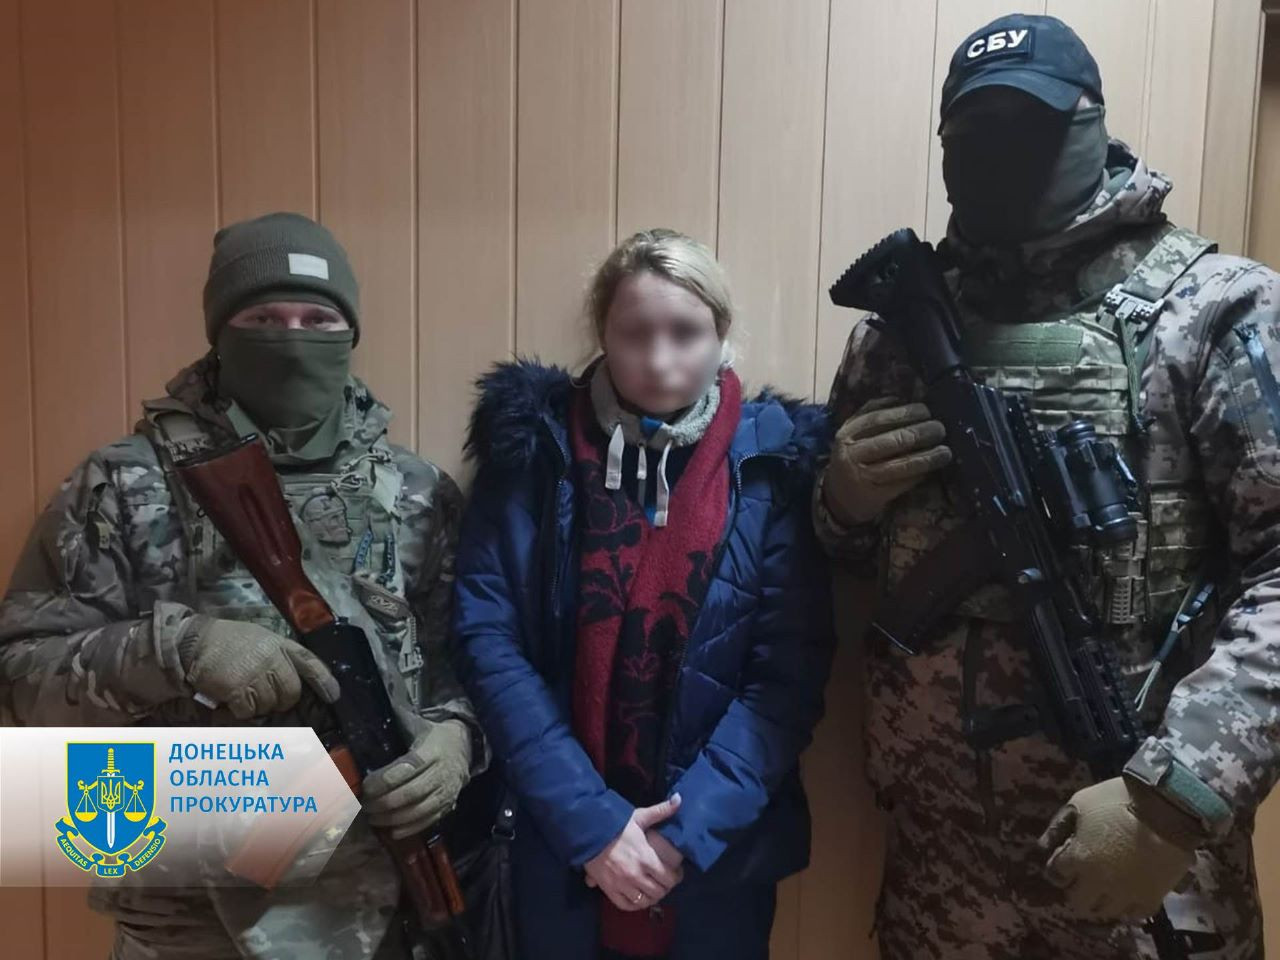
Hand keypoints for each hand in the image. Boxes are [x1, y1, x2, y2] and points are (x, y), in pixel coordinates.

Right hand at [177, 615, 339, 718]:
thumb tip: (290, 682)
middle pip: (291, 692)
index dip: (325, 681)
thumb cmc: (227, 642)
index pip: (310, 663)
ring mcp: (256, 673)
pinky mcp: (238, 689)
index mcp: (280, 644)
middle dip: (281, 701)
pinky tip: (230, 698)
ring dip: (257, 705)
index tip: (334, 696)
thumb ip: (277, 656)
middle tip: (264, 696)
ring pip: (269, 704)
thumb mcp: (259, 639)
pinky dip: (240, 710)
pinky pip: (248, 711)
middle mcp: (272, 658)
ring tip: (242, 692)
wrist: (194, 642)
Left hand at [361, 720, 472, 838]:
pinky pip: (428, 821)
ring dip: (393, 818)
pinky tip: (392, 831)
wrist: (463, 747)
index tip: (365, 786)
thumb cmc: (434, 738)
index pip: (407, 768)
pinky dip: (409, 829)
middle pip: (411, 793)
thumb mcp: (418, 727)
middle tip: (365, 805)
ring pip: (418, 810)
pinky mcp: (448, 805)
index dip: (384, 780)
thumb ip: (396, 734)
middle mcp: (441, 773)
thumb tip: (364, 741)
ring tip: (373, 818)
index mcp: (433, 751)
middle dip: (384, 802)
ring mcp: (446, 792)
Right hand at [584, 794, 682, 910]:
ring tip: (653, 890)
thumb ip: (661, 811)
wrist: (589, 832)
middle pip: (658, 891)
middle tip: (665, 881)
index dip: (676, 877)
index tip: (676, 873)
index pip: (669, 878)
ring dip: (651, 897)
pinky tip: (638, 898)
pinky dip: (634, 905)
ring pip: (644, 901)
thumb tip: (679, 799)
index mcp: (646, 858)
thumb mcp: (639, 817)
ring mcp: (622, 885)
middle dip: (665, 887)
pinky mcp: (609, 890)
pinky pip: (626, 905)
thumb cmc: (616, 825)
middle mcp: (636, 875)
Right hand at [823, 397, 951, 525]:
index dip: (904, 413)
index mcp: (847, 434)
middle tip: (940, 429)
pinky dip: (918, 476)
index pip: (878, 419)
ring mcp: (862, 477)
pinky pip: (901, 484)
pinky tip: (931, 470)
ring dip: (926, 457)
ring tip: (945, 451)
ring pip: (899, 465)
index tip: (926, 410)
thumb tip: (902, 399)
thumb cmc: (853, 458)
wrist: (837, 497)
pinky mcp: (873, 497)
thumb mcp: (853, 434)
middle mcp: (851, 455)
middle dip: (920, 433)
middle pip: (891, 441)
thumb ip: (871, 414)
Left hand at [1038, 776, 1201, 919]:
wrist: (1166, 808)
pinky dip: (1128, 908)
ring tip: (1105, 889)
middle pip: (1078, 901)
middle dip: (1076, 890)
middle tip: (1082, 879)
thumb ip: (1058, 826)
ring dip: (1100, 902)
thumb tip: (1043, 846)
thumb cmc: (1116, 800)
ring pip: (1105, 912)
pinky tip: (1127, 896)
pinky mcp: (1151, 898)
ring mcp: (1125, 894)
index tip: (1065, 860)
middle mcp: (1098, 883)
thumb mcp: (1079, 803)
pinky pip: (1134, 914)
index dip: (1059, 867)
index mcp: (1078, 859)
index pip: (1057, 875)